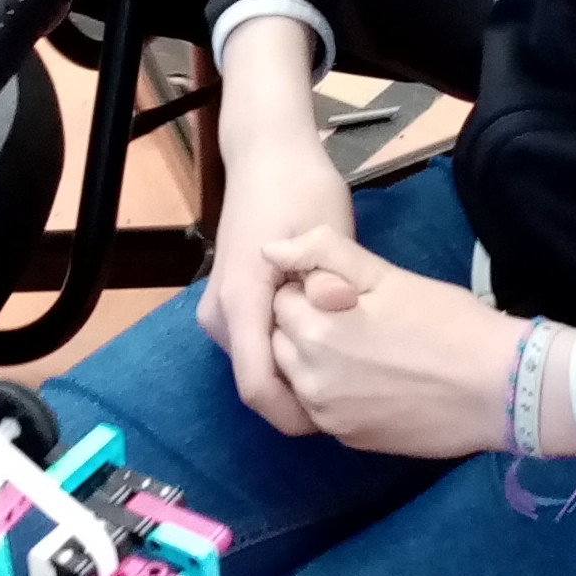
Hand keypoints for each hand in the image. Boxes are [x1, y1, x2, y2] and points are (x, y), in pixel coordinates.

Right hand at [203, 127, 354, 434]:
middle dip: (303, 395)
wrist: (268, 155)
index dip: (296, 414)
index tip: (341, 420)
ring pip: (259, 367)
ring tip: (347, 370)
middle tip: (357, 394)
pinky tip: (327, 343)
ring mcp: (218, 312)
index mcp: (240, 302)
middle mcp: (219, 316)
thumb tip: (334, 316)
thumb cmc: (301, 191)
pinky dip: (288, 354)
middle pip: (258, 382)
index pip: (257, 388)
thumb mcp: (326, 233)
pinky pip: (257, 348)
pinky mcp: (226, 306)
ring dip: (297, 374)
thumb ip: (328, 281)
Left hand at [264, 223, 523, 460]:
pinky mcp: (348, 439)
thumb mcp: (388, 275)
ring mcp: (328, 416)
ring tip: (365, 349)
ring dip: (315, 361)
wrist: (500, 388)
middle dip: (305, 325)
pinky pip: (321, 408)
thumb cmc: (448, 323)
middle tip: (355, 318)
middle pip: (281, 341)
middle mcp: (309, 380)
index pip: (281, 299)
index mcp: (314, 331)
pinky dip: (334, 392)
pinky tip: (372, 380)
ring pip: (297, 378)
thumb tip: (269, 249)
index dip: (311, 289)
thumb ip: (323, 253)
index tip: (346, 292)